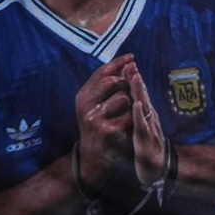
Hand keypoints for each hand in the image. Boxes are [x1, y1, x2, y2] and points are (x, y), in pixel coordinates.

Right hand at [74, 54, 134, 191]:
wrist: (94, 157)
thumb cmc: (100, 125)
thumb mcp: (97, 104)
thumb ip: (109, 85)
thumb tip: (128, 63)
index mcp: (82, 96)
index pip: (101, 73)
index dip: (117, 63)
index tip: (132, 57)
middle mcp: (84, 105)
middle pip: (113, 82)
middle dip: (125, 84)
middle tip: (129, 93)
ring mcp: (94, 118)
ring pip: (123, 98)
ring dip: (130, 105)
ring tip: (123, 115)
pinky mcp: (106, 130)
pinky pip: (129, 115)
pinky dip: (132, 119)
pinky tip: (126, 126)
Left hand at [124, 62, 167, 185]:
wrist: (159, 168)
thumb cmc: (149, 146)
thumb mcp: (143, 126)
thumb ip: (139, 112)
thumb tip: (135, 96)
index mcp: (146, 114)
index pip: (139, 93)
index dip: (133, 78)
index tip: (128, 62)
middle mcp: (149, 117)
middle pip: (142, 95)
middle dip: (136, 79)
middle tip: (131, 63)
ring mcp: (150, 126)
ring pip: (144, 106)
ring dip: (140, 91)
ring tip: (135, 77)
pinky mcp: (147, 139)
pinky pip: (143, 125)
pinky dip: (140, 114)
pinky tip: (136, 105)